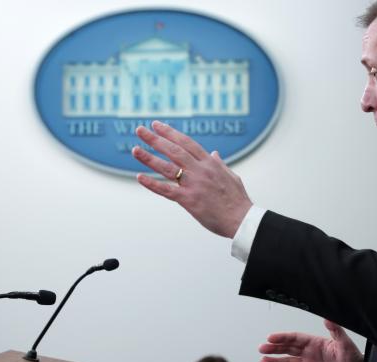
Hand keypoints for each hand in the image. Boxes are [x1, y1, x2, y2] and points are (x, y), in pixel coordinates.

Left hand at [132, 121, 251, 237]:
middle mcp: (200, 170)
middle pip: (174, 150)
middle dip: (155, 139)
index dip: (170, 132)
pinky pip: (167, 190)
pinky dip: (152, 184)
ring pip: (167, 167)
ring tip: (135, 149)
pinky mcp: (189, 200)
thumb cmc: (238, 200)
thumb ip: (220, 164)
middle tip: (140, 130)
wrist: (241, 220)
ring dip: (149, 158)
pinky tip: (139, 178)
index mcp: (210, 163)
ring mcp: (194, 184)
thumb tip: (215, 154)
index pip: (186, 142)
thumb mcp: (231, 176)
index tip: (156, 125)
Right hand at [259, 320, 363, 361]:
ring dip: (275, 361)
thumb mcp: (345, 343)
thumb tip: (328, 317)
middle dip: (274, 348)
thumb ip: (336, 331)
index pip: (295, 338)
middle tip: (262, 348)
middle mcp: (309, 353)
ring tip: (263, 361)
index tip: (270, 337)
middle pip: (288, 349)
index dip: (283, 337)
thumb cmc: (353, 358)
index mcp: (315, 342)